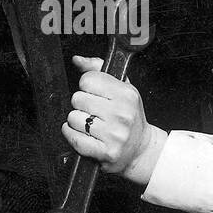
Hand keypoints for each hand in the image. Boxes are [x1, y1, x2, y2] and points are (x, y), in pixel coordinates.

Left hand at [63, 55, 166, 184]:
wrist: (141, 149)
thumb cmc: (129, 117)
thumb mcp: (121, 88)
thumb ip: (97, 70)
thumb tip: (77, 60)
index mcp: (127, 94)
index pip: (88, 79)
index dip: (87, 86)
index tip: (94, 94)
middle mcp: (122, 114)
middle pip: (77, 98)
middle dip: (81, 105)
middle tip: (93, 111)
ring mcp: (114, 135)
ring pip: (73, 118)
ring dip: (77, 122)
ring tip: (91, 125)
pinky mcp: (105, 152)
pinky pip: (74, 138)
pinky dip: (72, 135)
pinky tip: (83, 134)